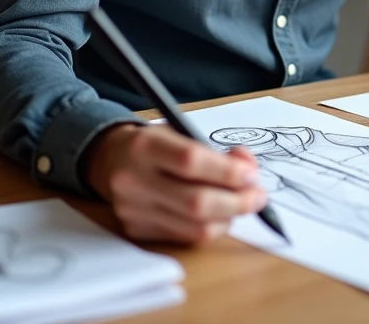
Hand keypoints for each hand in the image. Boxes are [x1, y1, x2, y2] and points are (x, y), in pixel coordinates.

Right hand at [84, 122, 267, 243]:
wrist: (110, 159)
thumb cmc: (155, 144)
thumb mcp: (181, 132)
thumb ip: (215, 151)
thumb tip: (248, 172)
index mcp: (145, 146)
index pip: (191, 161)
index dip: (228, 171)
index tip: (251, 174)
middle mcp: (134, 179)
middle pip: (196, 202)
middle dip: (237, 202)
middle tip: (258, 197)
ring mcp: (133, 209)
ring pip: (195, 228)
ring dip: (229, 218)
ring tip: (240, 204)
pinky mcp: (137, 230)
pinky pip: (185, 237)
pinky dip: (210, 227)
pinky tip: (217, 214)